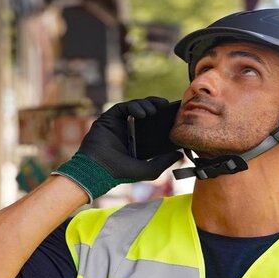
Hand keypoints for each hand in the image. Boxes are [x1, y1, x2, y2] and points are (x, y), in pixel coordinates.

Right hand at [53, 97, 182, 200]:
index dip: (164, 118)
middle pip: (146, 112)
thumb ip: (164, 162)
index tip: (174, 114)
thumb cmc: (121, 172)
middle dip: (156, 106)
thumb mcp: (149, 170)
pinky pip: (123, 107)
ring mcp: (118, 124)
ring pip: (135, 107)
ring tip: (153, 111)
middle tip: (166, 106)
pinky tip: (141, 113)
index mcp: (138, 141)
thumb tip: (179, 154)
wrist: (98, 169)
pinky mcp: (109, 118)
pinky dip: (133, 106)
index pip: (154, 125)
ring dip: (146, 105)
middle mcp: (129, 131)